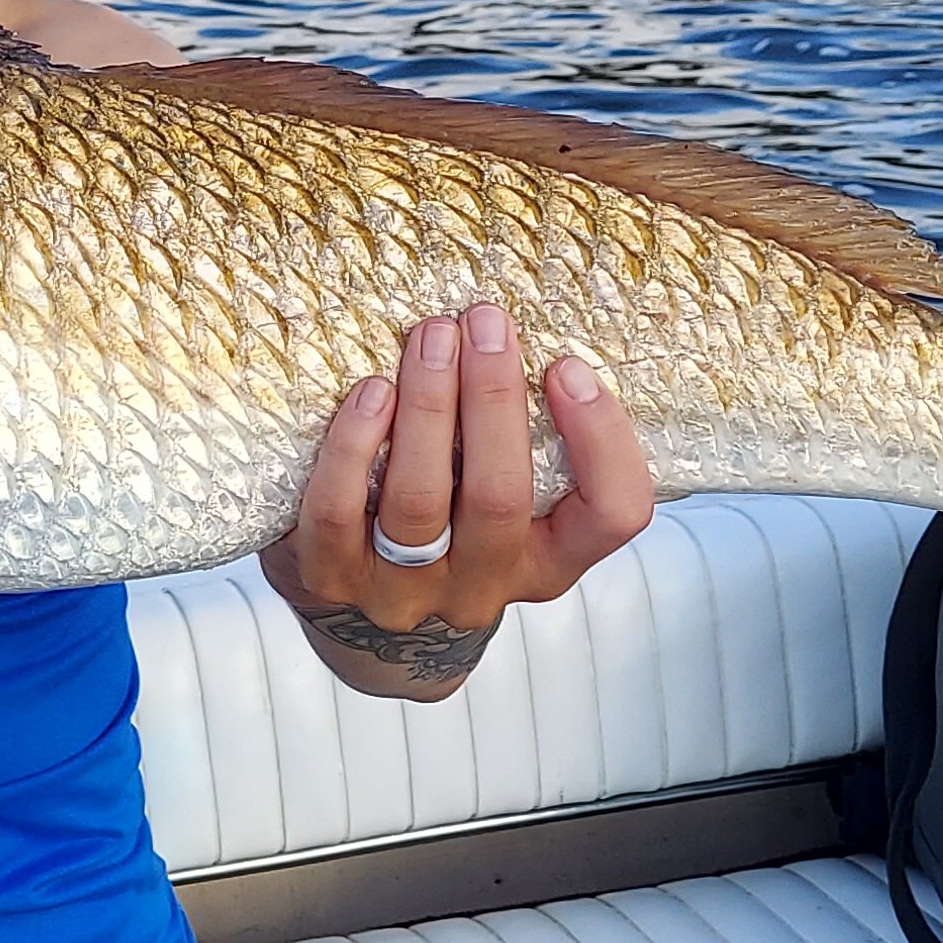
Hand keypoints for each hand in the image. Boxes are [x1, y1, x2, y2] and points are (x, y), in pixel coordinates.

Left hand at [259, 303, 658, 697]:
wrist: (359, 621)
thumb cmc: (448, 527)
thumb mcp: (505, 499)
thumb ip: (523, 440)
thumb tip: (515, 335)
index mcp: (547, 562)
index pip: (612, 515)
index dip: (602, 440)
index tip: (565, 367)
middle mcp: (481, 586)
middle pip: (500, 497)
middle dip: (493, 397)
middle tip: (484, 321)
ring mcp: (402, 593)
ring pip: (419, 500)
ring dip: (427, 405)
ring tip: (430, 338)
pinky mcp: (330, 581)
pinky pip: (338, 513)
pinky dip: (354, 447)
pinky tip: (370, 393)